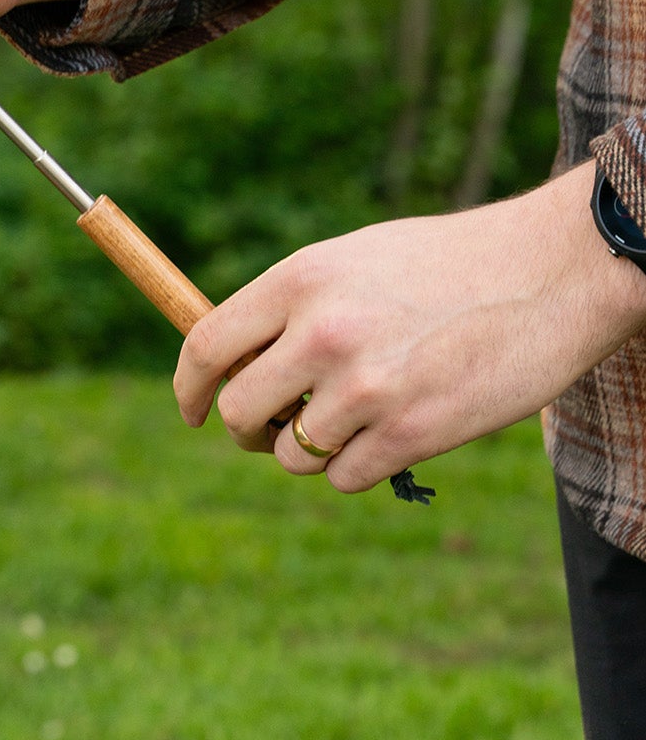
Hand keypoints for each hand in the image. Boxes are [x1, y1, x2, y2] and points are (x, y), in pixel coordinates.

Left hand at [173, 162, 645, 490]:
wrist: (549, 272)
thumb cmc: (449, 263)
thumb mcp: (355, 261)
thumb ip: (296, 307)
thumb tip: (235, 361)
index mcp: (301, 279)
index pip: (206, 347)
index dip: (190, 387)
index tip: (193, 410)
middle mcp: (323, 333)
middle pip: (239, 412)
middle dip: (247, 431)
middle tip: (273, 429)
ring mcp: (366, 387)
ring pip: (293, 456)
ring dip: (310, 451)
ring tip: (353, 420)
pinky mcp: (411, 433)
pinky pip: (345, 478)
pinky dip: (358, 468)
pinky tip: (392, 434)